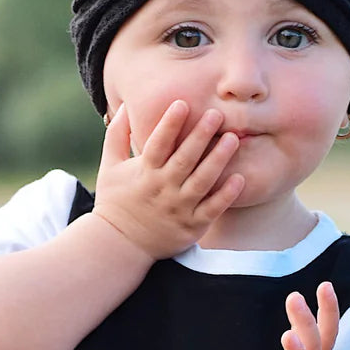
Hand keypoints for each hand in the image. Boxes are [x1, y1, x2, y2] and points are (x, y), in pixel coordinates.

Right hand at [93, 101, 244, 260]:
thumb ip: (117, 136)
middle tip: (217, 114)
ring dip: (218, 160)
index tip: (182, 104)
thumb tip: (123, 107)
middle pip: (184, 159)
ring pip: (202, 181)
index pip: (158, 144)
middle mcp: (163, 189)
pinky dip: (226, 195)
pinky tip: (239, 178)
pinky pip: (212, 209)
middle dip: (200, 136)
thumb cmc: (115, 202)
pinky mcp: (191, 226)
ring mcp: (179, 208)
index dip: (169, 124)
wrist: (120, 245)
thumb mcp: (110, 167)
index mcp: (145, 172)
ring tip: (232, 139)